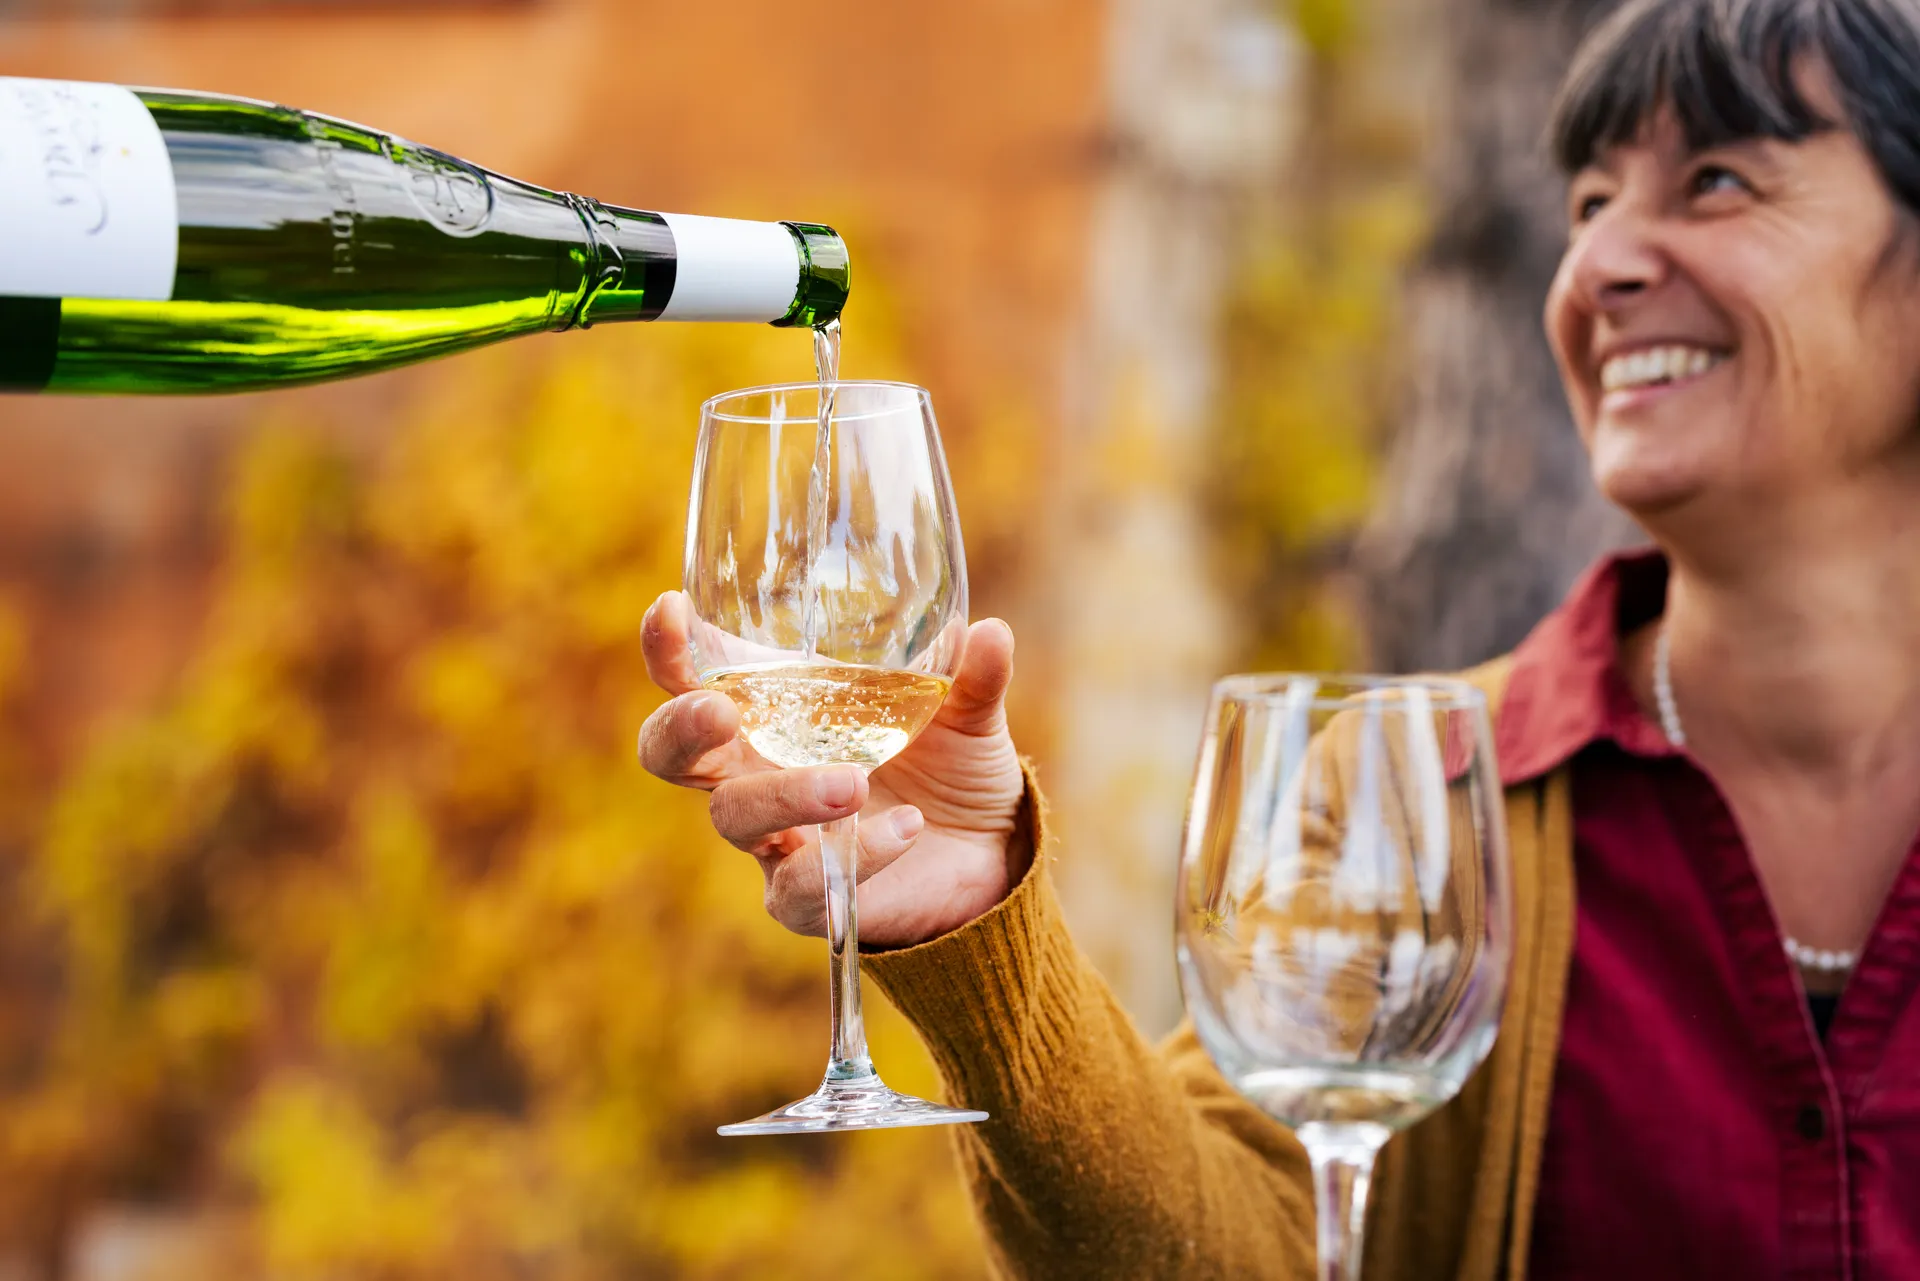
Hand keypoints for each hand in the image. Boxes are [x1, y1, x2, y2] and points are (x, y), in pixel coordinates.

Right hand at [637, 592, 1027, 947]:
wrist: (987, 859)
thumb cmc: (952, 769)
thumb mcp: (970, 717)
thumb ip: (973, 677)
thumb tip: (990, 631)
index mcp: (775, 711)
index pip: (695, 675)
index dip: (669, 648)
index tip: (671, 608)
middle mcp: (755, 772)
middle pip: (670, 753)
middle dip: (680, 728)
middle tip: (717, 710)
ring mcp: (774, 839)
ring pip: (733, 816)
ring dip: (786, 793)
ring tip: (854, 781)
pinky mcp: (805, 899)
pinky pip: (801, 884)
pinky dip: (853, 854)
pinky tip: (905, 829)